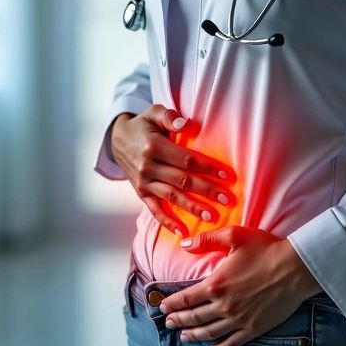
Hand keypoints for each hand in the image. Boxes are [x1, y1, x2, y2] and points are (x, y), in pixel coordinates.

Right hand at [110, 105, 238, 237]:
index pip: (186, 160)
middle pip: (183, 181)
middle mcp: (148, 167)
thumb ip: (169, 117)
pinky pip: (155, 210)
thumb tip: (185, 124)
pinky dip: (168, 223)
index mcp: (154, 147)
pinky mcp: (141, 193)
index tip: (228, 176)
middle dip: (207, 191)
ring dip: (192, 208)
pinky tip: (184, 232)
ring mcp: (144, 183)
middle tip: (227, 199)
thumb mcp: (154, 113)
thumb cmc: (143, 126)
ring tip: (212, 216)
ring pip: (172, 197)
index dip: (208, 168)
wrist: (117, 140)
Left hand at [159, 226, 322, 345]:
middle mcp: (224, 306)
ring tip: (183, 336)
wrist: (296, 268)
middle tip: (167, 323)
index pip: (186, 298)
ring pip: (209, 333)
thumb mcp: (235, 236)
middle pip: (194, 318)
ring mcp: (239, 320)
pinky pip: (231, 343)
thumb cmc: (266, 249)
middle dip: (178, 320)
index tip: (161, 307)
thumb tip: (184, 244)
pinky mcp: (254, 328)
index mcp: (216, 284)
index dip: (171, 304)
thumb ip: (207, 240)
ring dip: (193, 335)